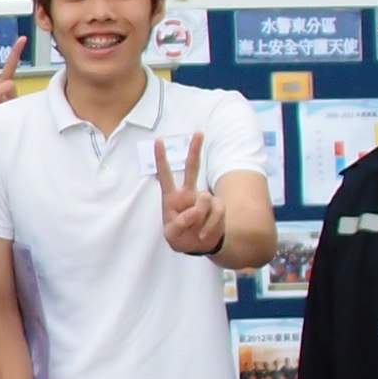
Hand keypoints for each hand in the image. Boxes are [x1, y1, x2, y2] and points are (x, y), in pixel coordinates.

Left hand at [154, 136, 225, 256]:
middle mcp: (189, 193)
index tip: (158, 141)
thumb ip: (180, 224)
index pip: (165, 175)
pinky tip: (205, 234)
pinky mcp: (218, 206)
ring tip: (197, 232)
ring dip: (202, 218)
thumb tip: (194, 211)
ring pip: (205, 199)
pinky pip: (218, 211)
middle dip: (195, 149)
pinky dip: (211, 225)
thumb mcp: (173, 235)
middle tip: (198, 132)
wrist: (200, 246)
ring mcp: (204, 198)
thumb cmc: (181, 237)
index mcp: (172, 197)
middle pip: (192, 167)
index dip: (162, 159)